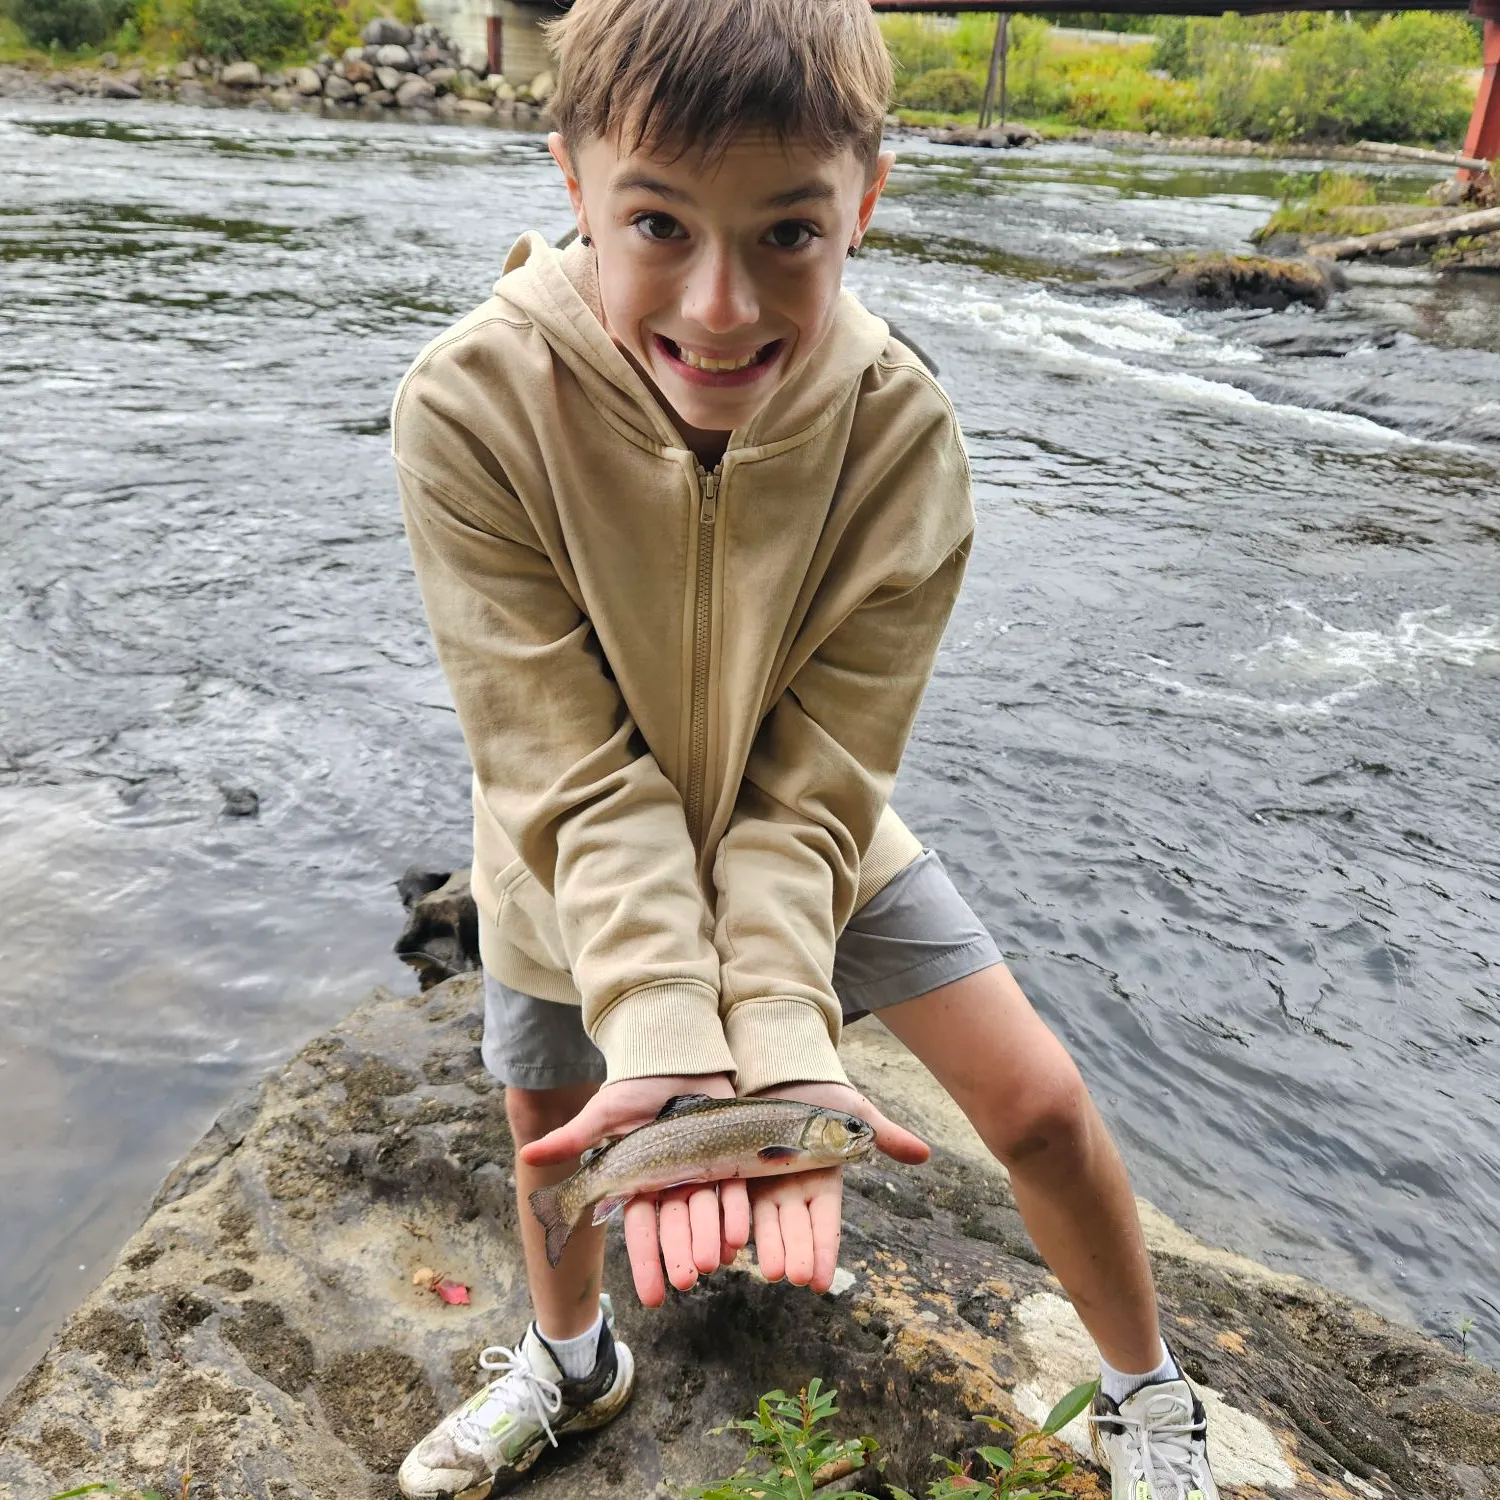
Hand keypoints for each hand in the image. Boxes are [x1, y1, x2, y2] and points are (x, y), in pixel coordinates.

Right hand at [519, 1073, 750, 1306]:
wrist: (675, 1057)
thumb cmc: (635, 1087)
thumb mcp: (603, 1114)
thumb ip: (572, 1139)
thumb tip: (526, 1155)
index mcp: (642, 1180)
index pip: (642, 1228)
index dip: (646, 1261)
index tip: (650, 1297)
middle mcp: (673, 1182)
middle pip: (676, 1225)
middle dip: (679, 1255)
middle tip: (685, 1284)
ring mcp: (702, 1170)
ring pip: (705, 1212)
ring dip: (707, 1238)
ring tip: (711, 1264)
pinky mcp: (728, 1155)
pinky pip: (733, 1189)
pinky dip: (735, 1213)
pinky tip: (738, 1238)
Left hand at [746, 1082, 928, 1294]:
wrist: (783, 1074)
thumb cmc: (824, 1097)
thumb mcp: (856, 1114)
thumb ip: (886, 1135)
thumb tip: (924, 1153)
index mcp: (823, 1182)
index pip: (825, 1223)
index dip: (823, 1250)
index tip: (820, 1283)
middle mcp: (794, 1189)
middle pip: (795, 1227)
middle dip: (795, 1253)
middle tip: (794, 1278)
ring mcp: (766, 1182)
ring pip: (766, 1220)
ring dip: (769, 1246)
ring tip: (770, 1271)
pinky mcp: (740, 1169)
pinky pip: (737, 1199)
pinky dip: (735, 1222)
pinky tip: (733, 1245)